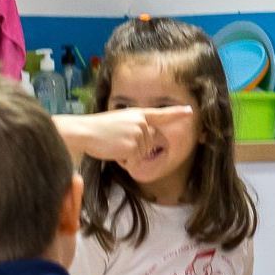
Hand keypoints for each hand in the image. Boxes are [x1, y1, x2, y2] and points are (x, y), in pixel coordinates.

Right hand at [57, 106, 194, 161]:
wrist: (84, 132)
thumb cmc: (97, 130)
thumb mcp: (120, 122)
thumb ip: (136, 128)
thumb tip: (149, 142)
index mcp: (138, 114)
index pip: (161, 114)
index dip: (176, 113)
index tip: (190, 112)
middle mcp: (141, 122)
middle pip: (150, 144)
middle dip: (135, 149)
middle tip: (116, 142)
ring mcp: (139, 134)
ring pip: (142, 154)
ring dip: (128, 155)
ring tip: (113, 146)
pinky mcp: (133, 146)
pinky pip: (134, 162)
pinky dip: (124, 162)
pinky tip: (113, 152)